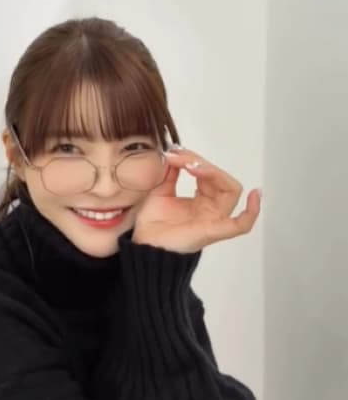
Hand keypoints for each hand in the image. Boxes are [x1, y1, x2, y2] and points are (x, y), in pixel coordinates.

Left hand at [132, 145, 260, 253]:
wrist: (143, 245)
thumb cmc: (153, 225)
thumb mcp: (160, 191)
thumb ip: (171, 173)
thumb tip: (176, 153)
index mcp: (201, 201)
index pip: (209, 174)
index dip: (195, 160)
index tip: (174, 153)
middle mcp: (211, 209)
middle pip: (221, 180)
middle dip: (202, 164)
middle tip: (180, 158)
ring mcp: (214, 220)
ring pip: (230, 191)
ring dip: (213, 173)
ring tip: (191, 166)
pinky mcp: (212, 231)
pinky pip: (241, 225)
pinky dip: (252, 212)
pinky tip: (255, 196)